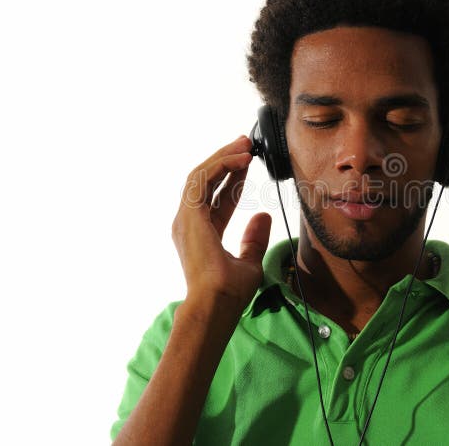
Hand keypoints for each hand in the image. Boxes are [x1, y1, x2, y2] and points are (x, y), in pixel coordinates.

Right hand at [172, 135, 271, 312]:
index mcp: (200, 234)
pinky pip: (201, 180)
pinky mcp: (189, 215)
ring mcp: (185, 219)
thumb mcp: (249, 262)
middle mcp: (189, 224)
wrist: (216, 304)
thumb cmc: (228, 293)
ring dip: (223, 157)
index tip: (249, 162)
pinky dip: (220, 165)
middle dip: (226, 160)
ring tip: (245, 145)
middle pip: (205, 182)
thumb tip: (263, 218)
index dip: (232, 178)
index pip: (217, 197)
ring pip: (200, 176)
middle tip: (246, 144)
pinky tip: (240, 158)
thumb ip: (254, 240)